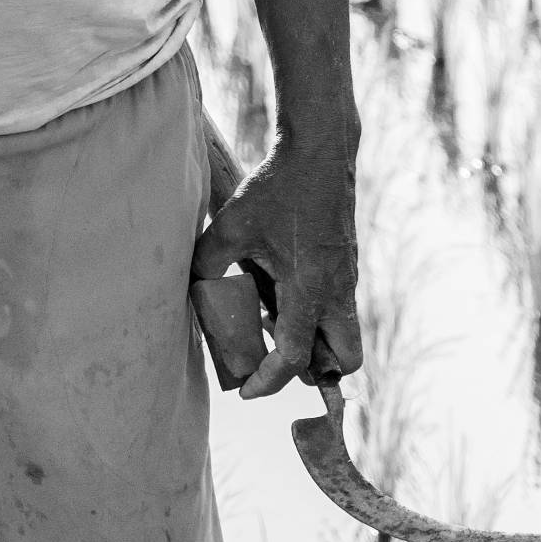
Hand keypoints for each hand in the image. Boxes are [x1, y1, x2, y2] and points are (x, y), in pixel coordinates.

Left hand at [190, 140, 361, 400]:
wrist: (319, 152)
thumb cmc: (275, 188)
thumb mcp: (231, 225)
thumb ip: (208, 263)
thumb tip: (192, 290)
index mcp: (309, 290)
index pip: (294, 357)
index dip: (267, 381)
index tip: (244, 389)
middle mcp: (337, 291)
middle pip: (342, 360)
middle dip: (313, 370)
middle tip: (276, 356)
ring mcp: (348, 278)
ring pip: (344, 333)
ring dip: (315, 339)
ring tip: (272, 317)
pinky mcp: (347, 263)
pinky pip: (339, 306)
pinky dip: (315, 311)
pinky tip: (278, 283)